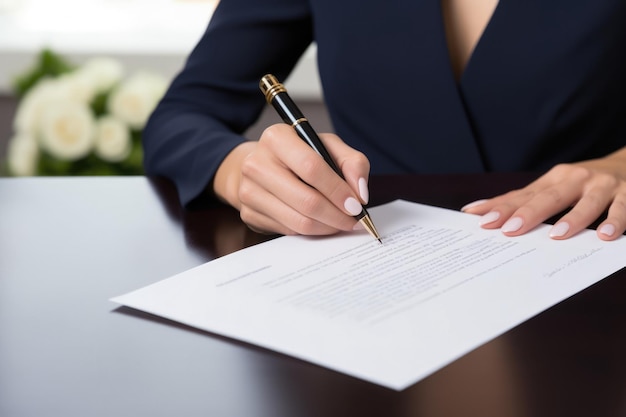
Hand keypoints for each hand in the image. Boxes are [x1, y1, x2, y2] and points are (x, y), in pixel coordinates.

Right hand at [213, 124, 370, 235]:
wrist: (260, 167)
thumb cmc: (299, 155)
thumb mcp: (327, 146)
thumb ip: (352, 162)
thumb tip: (361, 193)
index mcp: (277, 138)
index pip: (311, 167)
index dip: (338, 190)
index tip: (356, 205)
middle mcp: (256, 163)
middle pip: (306, 200)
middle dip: (336, 215)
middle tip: (353, 220)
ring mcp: (249, 191)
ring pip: (299, 221)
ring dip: (327, 227)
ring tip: (341, 222)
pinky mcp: (249, 214)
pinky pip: (289, 230)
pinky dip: (312, 231)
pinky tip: (322, 224)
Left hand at [461, 150, 625, 239]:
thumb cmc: (585, 182)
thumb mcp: (557, 186)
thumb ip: (527, 201)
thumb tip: (482, 213)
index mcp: (554, 179)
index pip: (524, 196)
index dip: (502, 207)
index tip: (481, 220)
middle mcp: (576, 179)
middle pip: (549, 198)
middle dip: (528, 214)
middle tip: (509, 229)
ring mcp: (603, 186)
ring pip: (588, 203)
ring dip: (573, 218)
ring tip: (558, 234)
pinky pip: (622, 208)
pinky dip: (616, 221)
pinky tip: (607, 235)